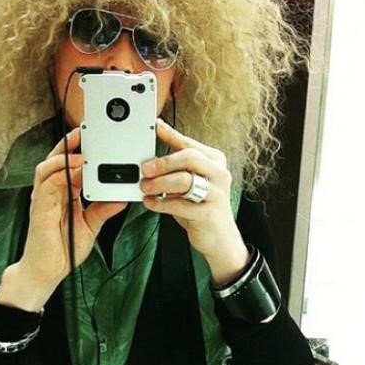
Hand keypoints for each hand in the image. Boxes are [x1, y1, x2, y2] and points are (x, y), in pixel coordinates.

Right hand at [0, 127, 126, 310]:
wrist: (47, 271)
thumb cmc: (64, 248)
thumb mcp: (91, 225)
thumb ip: (104, 209)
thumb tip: (121, 197)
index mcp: (64, 194)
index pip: (71, 165)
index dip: (81, 150)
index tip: (96, 139)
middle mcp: (52, 192)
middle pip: (58, 159)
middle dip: (70, 143)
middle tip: (86, 131)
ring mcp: (44, 199)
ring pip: (49, 166)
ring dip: (64, 154)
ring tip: (80, 147)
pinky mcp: (40, 208)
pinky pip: (47, 184)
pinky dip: (59, 173)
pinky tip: (72, 168)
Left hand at [140, 119, 249, 285]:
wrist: (220, 238)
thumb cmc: (201, 206)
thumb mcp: (192, 181)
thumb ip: (177, 164)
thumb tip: (154, 146)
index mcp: (215, 160)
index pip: (189, 144)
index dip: (170, 134)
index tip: (154, 127)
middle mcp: (219, 174)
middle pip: (188, 158)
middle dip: (162, 162)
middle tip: (144, 169)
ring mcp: (216, 194)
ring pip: (184, 180)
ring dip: (159, 183)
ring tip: (144, 187)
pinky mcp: (208, 214)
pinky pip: (180, 205)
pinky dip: (161, 203)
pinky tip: (150, 203)